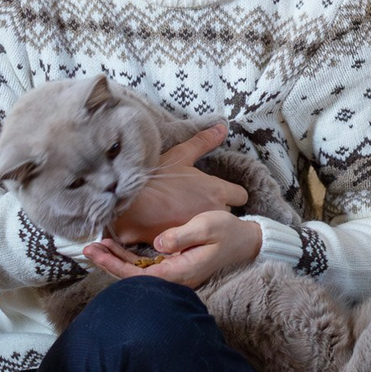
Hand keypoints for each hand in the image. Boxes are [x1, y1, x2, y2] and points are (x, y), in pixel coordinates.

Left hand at [85, 208, 260, 286]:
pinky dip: (128, 257)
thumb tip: (157, 243)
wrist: (246, 242)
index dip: (114, 265)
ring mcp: (173, 273)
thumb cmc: (228, 232)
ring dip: (116, 259)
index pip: (138, 276)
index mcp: (180, 271)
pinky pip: (146, 266)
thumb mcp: (207, 226)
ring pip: (137, 272)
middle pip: (133, 277)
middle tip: (87, 247)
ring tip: (96, 245)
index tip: (96, 251)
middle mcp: (174, 277)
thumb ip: (182, 235)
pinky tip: (116, 246)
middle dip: (108, 262)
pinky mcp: (173, 266)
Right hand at [106, 125, 244, 244]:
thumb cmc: (155, 178)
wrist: (129, 204)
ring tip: (183, 212)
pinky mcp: (185, 244)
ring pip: (210, 226)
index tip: (215, 190)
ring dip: (202, 221)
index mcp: (216, 191)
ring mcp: (200, 230)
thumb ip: (204, 142)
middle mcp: (213, 213)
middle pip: (226, 211)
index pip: (241, 196)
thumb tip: (223, 127)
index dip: (230, 192)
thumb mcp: (180, 155)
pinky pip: (193, 239)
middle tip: (195, 199)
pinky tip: (174, 225)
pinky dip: (187, 234)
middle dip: (214, 207)